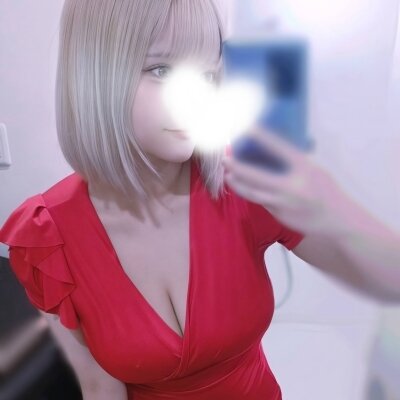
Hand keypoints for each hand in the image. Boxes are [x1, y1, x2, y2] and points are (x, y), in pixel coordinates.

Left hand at [222, 126, 350, 236]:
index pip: (280, 148)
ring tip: (228, 176)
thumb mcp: (316, 170)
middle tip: (224, 159)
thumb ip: (296, 162)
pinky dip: (251, 193)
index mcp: (305, 168)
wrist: (337, 220)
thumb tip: (274, 150)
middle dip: (237, 167)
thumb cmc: (327, 191)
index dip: (262, 137)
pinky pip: (260, 202)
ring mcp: (284, 203)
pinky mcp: (279, 216)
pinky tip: (243, 187)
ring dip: (237, 184)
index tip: (247, 127)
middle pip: (257, 176)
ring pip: (253, 193)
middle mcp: (292, 186)